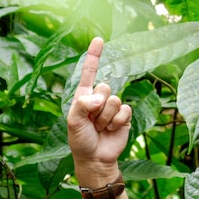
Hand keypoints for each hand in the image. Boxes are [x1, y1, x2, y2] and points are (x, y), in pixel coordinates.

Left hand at [67, 37, 131, 184]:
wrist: (95, 158)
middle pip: (105, 87)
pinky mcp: (123, 116)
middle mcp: (98, 99)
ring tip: (100, 128)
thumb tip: (99, 98)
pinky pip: (125, 110)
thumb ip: (82, 106)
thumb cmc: (80, 140)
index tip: (98, 40)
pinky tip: (111, 130)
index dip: (94, 56)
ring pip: (114, 100)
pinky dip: (117, 122)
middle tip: (92, 121)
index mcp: (84, 97)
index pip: (89, 73)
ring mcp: (112, 107)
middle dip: (98, 106)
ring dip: (106, 118)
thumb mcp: (74, 122)